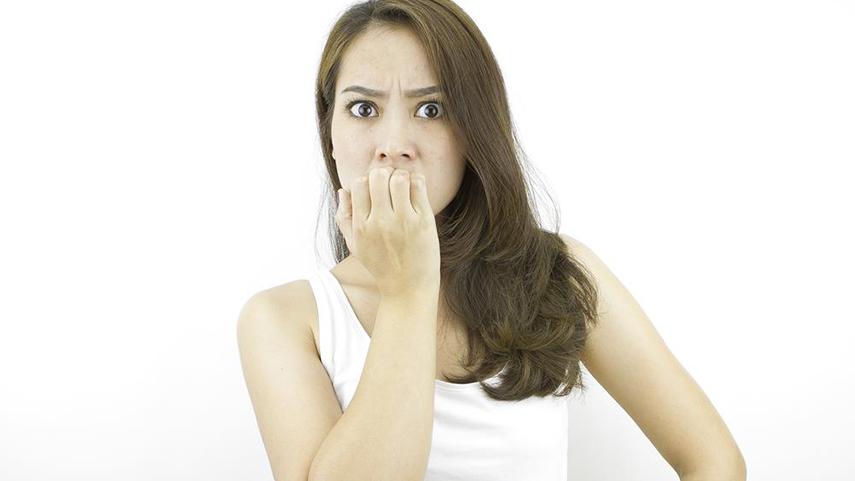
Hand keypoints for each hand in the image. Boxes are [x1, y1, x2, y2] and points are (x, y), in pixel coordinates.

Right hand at [335, 167, 439, 297]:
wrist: (408, 289)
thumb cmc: (381, 266)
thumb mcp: (356, 246)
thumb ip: (344, 218)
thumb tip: (343, 190)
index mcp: (361, 226)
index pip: (358, 184)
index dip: (367, 181)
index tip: (375, 190)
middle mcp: (380, 222)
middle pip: (378, 176)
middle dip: (384, 174)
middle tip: (391, 184)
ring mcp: (403, 221)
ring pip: (399, 178)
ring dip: (402, 176)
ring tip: (404, 186)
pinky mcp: (423, 222)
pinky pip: (419, 187)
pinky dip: (417, 181)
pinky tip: (415, 190)